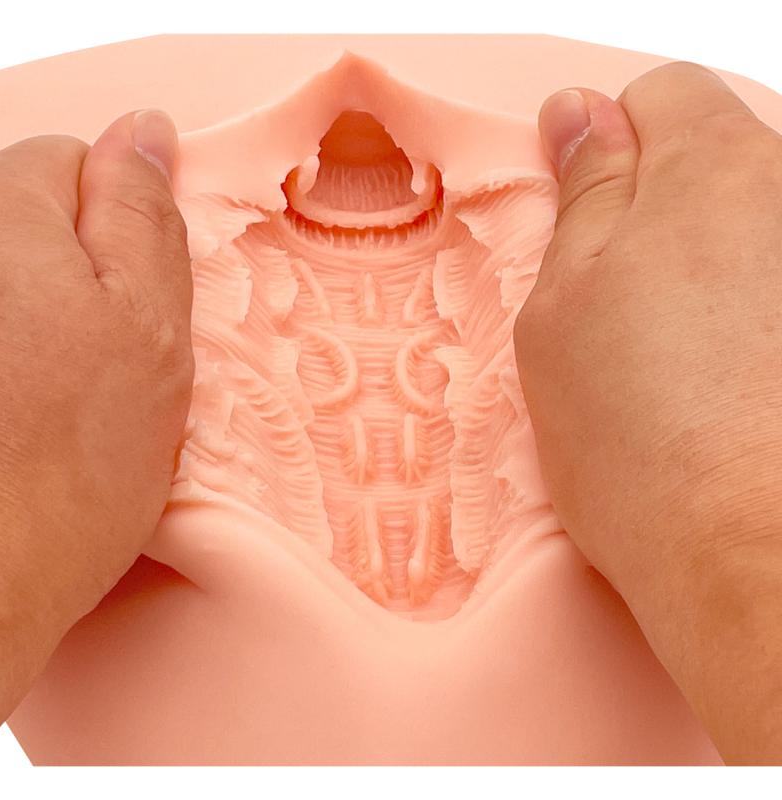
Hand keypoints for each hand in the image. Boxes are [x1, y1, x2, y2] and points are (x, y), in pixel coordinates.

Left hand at [0, 110, 192, 739]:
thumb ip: (143, 215)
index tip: (133, 298)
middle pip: (27, 215)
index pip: (73, 161)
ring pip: (4, 274)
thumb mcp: (149, 328)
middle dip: (73, 267)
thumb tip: (146, 130)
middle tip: (99, 355)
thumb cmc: (75, 462)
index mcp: (4, 215)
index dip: (119, 226)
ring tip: (49, 392)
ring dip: (37, 314)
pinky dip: (3, 350)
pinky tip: (10, 407)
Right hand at [515, 62, 781, 763]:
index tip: (588, 210)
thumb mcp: (562, 305)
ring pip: (754, 229)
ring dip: (713, 267)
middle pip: (718, 161)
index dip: (610, 146)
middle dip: (663, 212)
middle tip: (623, 304)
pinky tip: (735, 378)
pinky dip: (753, 312)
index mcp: (709, 172)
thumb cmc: (638, 438)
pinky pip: (777, 284)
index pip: (661, 97)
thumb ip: (582, 195)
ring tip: (682, 358)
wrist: (749, 554)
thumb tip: (580, 116)